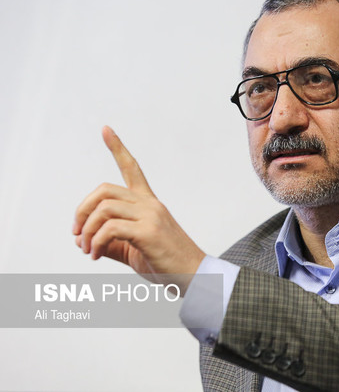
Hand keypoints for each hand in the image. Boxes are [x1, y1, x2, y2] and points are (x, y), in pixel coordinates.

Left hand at [72, 126, 204, 288]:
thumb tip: (80, 239)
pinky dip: (95, 242)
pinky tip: (97, 255)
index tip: (105, 129)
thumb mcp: (132, 250)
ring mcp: (150, 216)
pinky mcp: (148, 232)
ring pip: (103, 209)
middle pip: (104, 190)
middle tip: (77, 235)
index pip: (133, 168)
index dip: (117, 148)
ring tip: (87, 250)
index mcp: (148, 204)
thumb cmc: (166, 263)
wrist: (194, 276)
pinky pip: (109, 229)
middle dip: (82, 210)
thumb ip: (109, 242)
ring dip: (86, 231)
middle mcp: (150, 204)